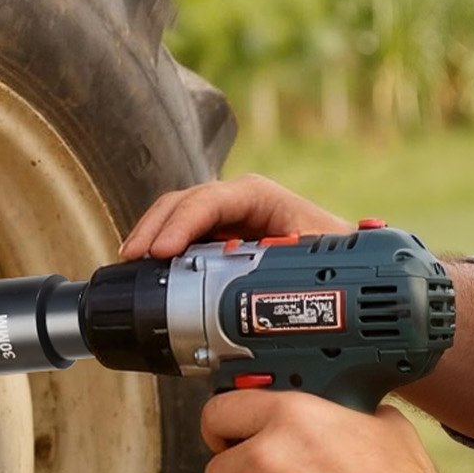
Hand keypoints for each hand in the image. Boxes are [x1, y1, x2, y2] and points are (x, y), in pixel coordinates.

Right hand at [119, 174, 349, 260]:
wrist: (341, 275)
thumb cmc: (336, 255)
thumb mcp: (322, 253)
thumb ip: (297, 256)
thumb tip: (262, 266)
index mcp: (259, 197)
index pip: (210, 199)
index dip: (183, 222)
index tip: (164, 250)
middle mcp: (235, 204)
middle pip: (183, 204)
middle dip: (155, 227)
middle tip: (135, 256)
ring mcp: (222, 223)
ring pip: (176, 220)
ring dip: (151, 239)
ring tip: (132, 264)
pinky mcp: (214, 243)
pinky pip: (181, 241)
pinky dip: (160, 252)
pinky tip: (146, 270)